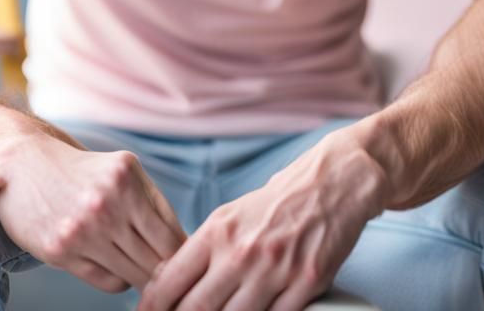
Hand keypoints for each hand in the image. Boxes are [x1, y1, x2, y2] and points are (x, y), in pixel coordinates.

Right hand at [0, 129, 187, 293]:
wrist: (23, 164)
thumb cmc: (82, 170)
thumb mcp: (123, 171)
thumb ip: (154, 203)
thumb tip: (185, 247)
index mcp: (126, 181)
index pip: (172, 237)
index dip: (184, 256)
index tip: (186, 263)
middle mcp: (105, 206)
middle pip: (155, 261)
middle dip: (166, 271)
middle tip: (169, 276)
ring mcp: (81, 231)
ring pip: (133, 275)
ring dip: (141, 275)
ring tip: (140, 267)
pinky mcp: (60, 252)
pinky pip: (109, 282)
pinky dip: (118, 278)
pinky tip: (112, 263)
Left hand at [138, 129, 387, 310]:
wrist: (329, 185)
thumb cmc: (277, 202)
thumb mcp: (231, 216)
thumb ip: (204, 249)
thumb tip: (171, 281)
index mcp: (218, 231)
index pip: (172, 280)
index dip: (153, 305)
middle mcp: (241, 252)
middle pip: (197, 308)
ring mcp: (274, 271)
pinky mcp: (304, 285)